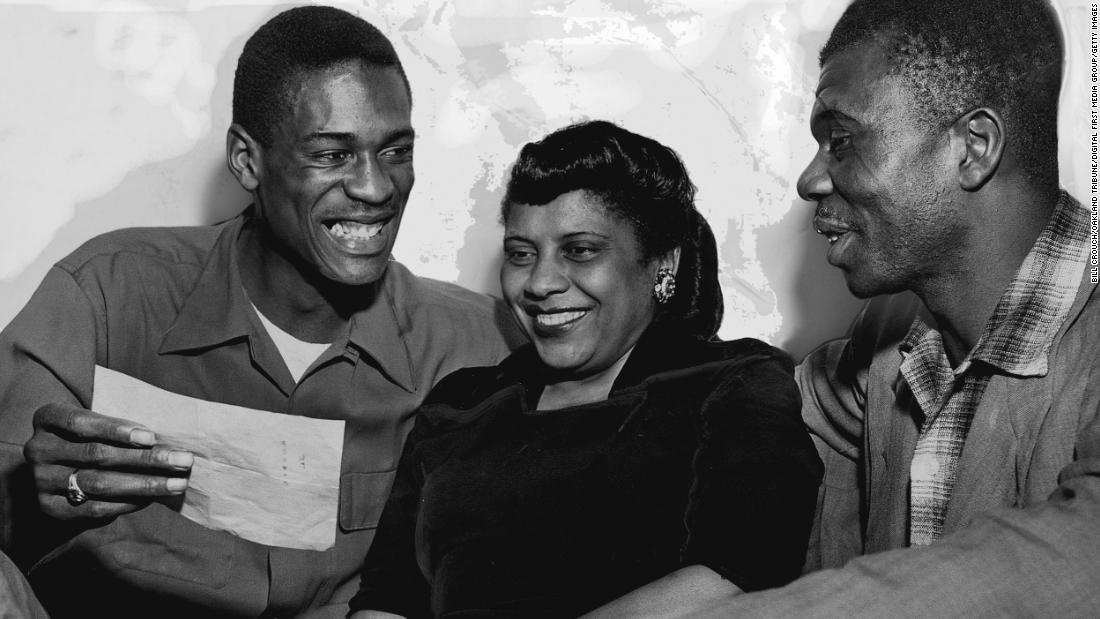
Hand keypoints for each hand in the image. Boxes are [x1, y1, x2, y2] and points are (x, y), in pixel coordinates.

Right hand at [23, 402, 192, 519]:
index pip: (80, 422)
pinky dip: (127, 503)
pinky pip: (94, 508)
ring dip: (144, 484)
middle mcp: (38, 449)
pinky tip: (153, 498)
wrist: (56, 468)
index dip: (116, 429)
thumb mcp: (96, 422)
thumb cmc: (90, 435)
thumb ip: (120, 427)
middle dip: (145, 458)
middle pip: (97, 454)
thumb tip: (169, 439)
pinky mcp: (50, 507)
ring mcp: (41, 480)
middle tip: (183, 460)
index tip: (151, 436)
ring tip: (177, 483)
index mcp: (47, 418)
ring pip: (98, 483)